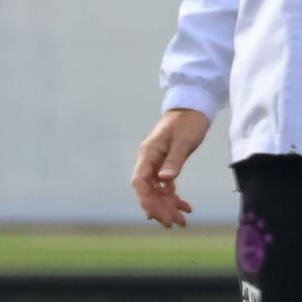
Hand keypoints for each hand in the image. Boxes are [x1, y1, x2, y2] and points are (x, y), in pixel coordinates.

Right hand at [132, 108, 210, 227]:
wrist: (193, 110)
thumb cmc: (187, 123)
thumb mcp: (183, 142)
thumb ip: (174, 161)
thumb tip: (164, 180)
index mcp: (148, 154)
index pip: (140, 181)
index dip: (146, 199)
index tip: (156, 215)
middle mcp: (150, 160)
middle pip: (148, 190)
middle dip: (159, 208)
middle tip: (173, 224)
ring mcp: (158, 163)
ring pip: (158, 191)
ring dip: (168, 207)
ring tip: (182, 222)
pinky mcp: (168, 164)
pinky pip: (167, 186)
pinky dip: (174, 198)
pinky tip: (186, 207)